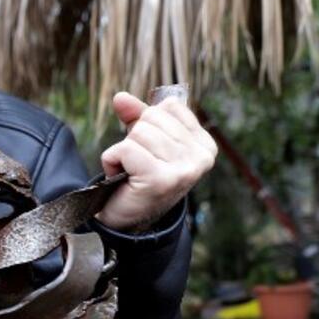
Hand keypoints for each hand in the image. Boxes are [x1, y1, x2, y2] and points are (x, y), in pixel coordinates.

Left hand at [97, 92, 217, 230]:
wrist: (128, 221)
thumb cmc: (139, 178)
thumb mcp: (144, 141)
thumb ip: (137, 116)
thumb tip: (120, 97)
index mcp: (205, 145)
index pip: (169, 108)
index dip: (148, 124)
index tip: (150, 151)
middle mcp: (201, 157)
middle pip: (152, 119)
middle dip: (134, 139)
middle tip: (137, 165)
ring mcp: (184, 169)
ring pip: (138, 133)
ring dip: (123, 152)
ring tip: (131, 173)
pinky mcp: (160, 179)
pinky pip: (124, 149)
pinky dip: (113, 161)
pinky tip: (123, 178)